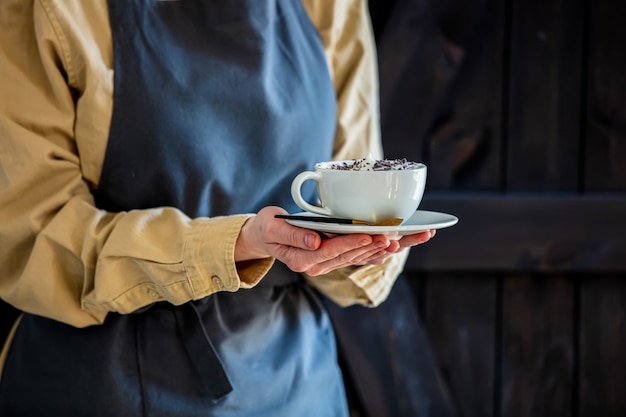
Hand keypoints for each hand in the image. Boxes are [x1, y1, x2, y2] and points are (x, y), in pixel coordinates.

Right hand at [235, 206, 434, 275]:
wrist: (266, 237)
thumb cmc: (268, 228)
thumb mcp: (272, 227)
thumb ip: (292, 235)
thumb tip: (315, 241)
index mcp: (304, 259)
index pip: (333, 251)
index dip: (353, 243)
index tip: (371, 234)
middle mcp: (319, 265)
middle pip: (353, 255)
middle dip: (378, 244)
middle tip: (399, 234)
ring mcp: (329, 263)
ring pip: (362, 256)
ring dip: (386, 247)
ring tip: (410, 237)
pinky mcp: (336, 257)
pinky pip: (361, 255)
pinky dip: (379, 249)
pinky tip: (397, 245)